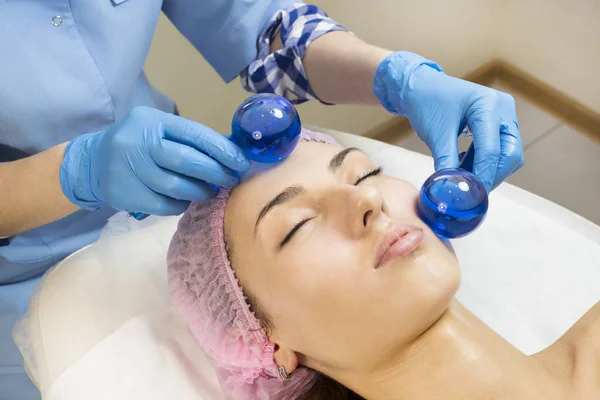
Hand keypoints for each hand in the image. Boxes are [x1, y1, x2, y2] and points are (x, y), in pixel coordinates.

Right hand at [60, 106, 249, 214]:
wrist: (93, 162)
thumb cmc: (139, 144)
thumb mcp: (161, 130)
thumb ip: (193, 139)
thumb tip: (233, 151)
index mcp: (152, 121)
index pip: (194, 134)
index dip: (222, 150)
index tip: (241, 162)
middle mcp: (138, 142)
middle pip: (186, 161)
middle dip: (215, 172)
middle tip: (232, 180)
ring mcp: (128, 169)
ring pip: (176, 187)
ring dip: (201, 191)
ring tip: (210, 191)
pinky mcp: (124, 194)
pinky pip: (164, 205)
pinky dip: (181, 204)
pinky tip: (186, 199)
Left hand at [373, 52, 523, 191]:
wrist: (421, 87)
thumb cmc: (427, 103)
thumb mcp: (436, 135)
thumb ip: (447, 163)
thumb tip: (452, 190)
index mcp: (488, 105)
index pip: (492, 150)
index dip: (484, 176)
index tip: (474, 195)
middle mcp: (503, 108)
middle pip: (510, 153)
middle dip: (493, 175)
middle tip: (473, 191)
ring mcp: (504, 115)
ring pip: (508, 154)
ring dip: (489, 170)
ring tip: (464, 176)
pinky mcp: (500, 123)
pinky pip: (501, 149)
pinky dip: (486, 162)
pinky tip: (465, 165)